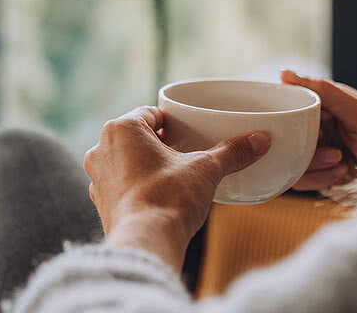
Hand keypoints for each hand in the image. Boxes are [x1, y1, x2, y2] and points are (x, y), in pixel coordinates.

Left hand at [83, 106, 270, 271]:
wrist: (146, 243)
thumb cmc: (168, 198)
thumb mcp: (206, 169)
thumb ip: (231, 152)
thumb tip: (260, 140)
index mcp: (121, 128)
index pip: (151, 113)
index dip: (172, 122)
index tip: (189, 133)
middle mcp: (101, 148)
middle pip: (136, 136)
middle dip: (159, 143)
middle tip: (185, 154)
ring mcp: (97, 177)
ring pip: (125, 160)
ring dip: (145, 165)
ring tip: (173, 177)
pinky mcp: (100, 203)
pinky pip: (120, 185)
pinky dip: (136, 187)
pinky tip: (158, 197)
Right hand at [282, 70, 356, 193]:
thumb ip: (325, 91)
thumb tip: (285, 74)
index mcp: (328, 107)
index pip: (295, 102)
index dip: (290, 109)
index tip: (290, 115)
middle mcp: (320, 130)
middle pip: (288, 132)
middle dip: (302, 138)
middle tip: (323, 139)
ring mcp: (318, 154)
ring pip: (290, 156)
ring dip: (313, 160)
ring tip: (338, 158)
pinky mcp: (319, 178)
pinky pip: (299, 179)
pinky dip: (319, 177)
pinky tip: (341, 172)